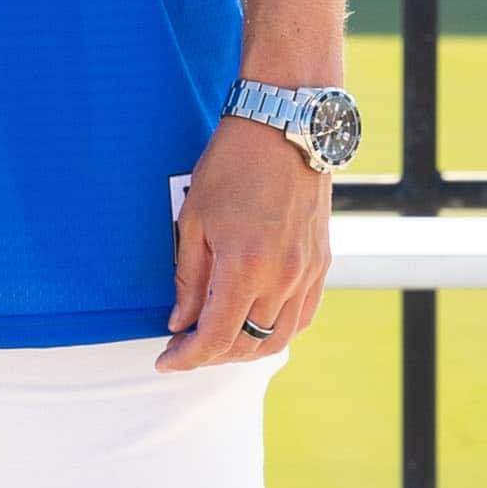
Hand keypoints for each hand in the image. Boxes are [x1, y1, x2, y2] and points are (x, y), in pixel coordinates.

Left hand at [158, 114, 331, 371]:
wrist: (285, 127)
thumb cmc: (232, 165)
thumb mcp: (194, 218)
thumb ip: (189, 278)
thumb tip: (181, 322)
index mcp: (244, 267)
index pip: (216, 337)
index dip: (187, 357)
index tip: (165, 360)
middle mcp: (282, 278)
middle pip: (246, 345)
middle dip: (210, 356)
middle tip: (184, 346)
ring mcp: (307, 273)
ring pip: (277, 338)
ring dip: (244, 349)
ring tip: (217, 340)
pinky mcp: (321, 264)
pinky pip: (302, 317)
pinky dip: (276, 331)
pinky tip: (254, 325)